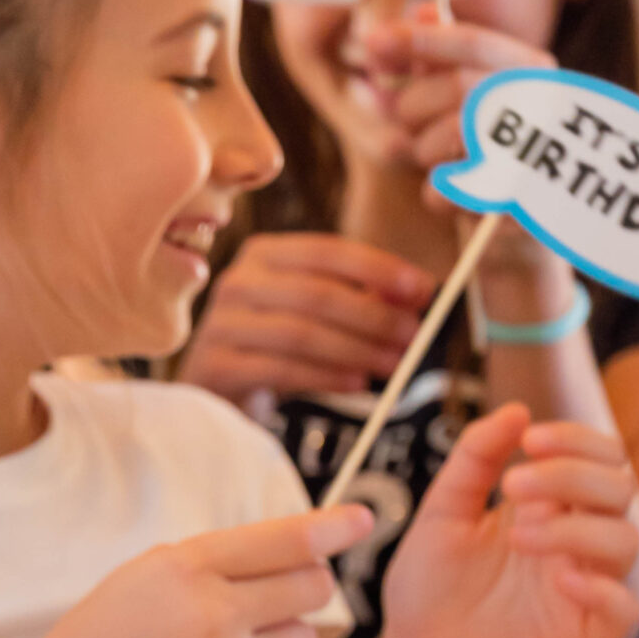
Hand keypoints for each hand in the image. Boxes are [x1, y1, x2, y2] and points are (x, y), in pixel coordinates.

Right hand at [4, 504, 370, 637]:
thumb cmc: (110, 630)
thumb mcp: (152, 571)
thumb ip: (223, 559)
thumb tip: (306, 553)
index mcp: (188, 566)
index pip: (286, 541)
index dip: (334, 528)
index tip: (364, 520)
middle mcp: (213, 615)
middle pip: (312, 590)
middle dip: (303, 587)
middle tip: (270, 597)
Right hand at [178, 235, 428, 400]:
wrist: (216, 387)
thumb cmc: (274, 343)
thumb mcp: (315, 311)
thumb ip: (361, 296)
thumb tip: (417, 292)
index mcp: (264, 254)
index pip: (327, 250)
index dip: (378, 268)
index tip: (422, 289)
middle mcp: (237, 281)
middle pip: (317, 293)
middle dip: (374, 315)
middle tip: (414, 336)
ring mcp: (221, 324)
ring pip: (301, 333)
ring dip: (356, 349)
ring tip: (393, 365)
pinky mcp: (217, 366)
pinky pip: (281, 369)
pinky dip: (326, 376)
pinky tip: (357, 383)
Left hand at [361, 14, 554, 186]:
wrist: (523, 231)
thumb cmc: (487, 158)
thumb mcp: (463, 103)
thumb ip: (444, 59)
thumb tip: (419, 11)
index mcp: (533, 72)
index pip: (473, 41)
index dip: (419, 39)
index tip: (371, 40)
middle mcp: (544, 104)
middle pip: (458, 86)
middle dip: (416, 106)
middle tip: (406, 124)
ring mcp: (538, 153)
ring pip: (450, 136)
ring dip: (425, 152)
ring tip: (436, 163)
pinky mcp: (520, 205)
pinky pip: (450, 191)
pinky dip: (436, 196)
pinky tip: (450, 198)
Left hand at [379, 403, 638, 637]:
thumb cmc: (428, 591)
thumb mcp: (440, 515)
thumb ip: (474, 460)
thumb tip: (516, 410)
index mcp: (548, 503)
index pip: (596, 454)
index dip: (576, 438)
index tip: (530, 439)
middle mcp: (575, 538)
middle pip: (618, 487)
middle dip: (572, 475)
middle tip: (516, 485)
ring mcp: (585, 585)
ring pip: (625, 540)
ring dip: (578, 526)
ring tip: (519, 535)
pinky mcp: (587, 632)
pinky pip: (625, 606)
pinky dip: (602, 587)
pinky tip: (560, 579)